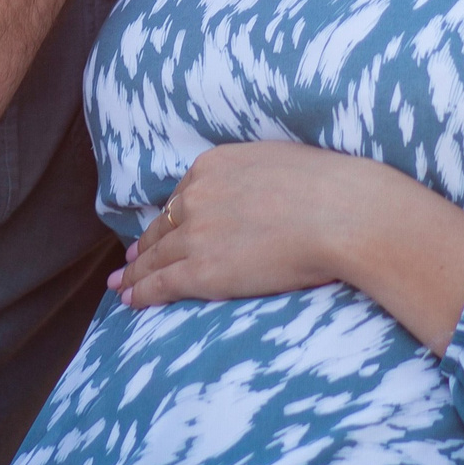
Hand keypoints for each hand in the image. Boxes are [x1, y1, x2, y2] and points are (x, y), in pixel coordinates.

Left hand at [110, 141, 463, 355]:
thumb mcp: (283, 163)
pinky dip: (141, 293)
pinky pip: (161, 283)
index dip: (170, 217)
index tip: (161, 229)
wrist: (341, 213)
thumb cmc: (330, 189)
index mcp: (214, 165)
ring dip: (135, 273)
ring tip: (121, 286)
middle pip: (163, 226)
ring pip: (155, 257)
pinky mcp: (201, 271)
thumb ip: (259, 176)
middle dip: (143, 246)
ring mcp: (195, 234)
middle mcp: (196, 196)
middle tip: (127, 262)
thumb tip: (265, 190)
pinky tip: (130, 301)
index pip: (183, 196)